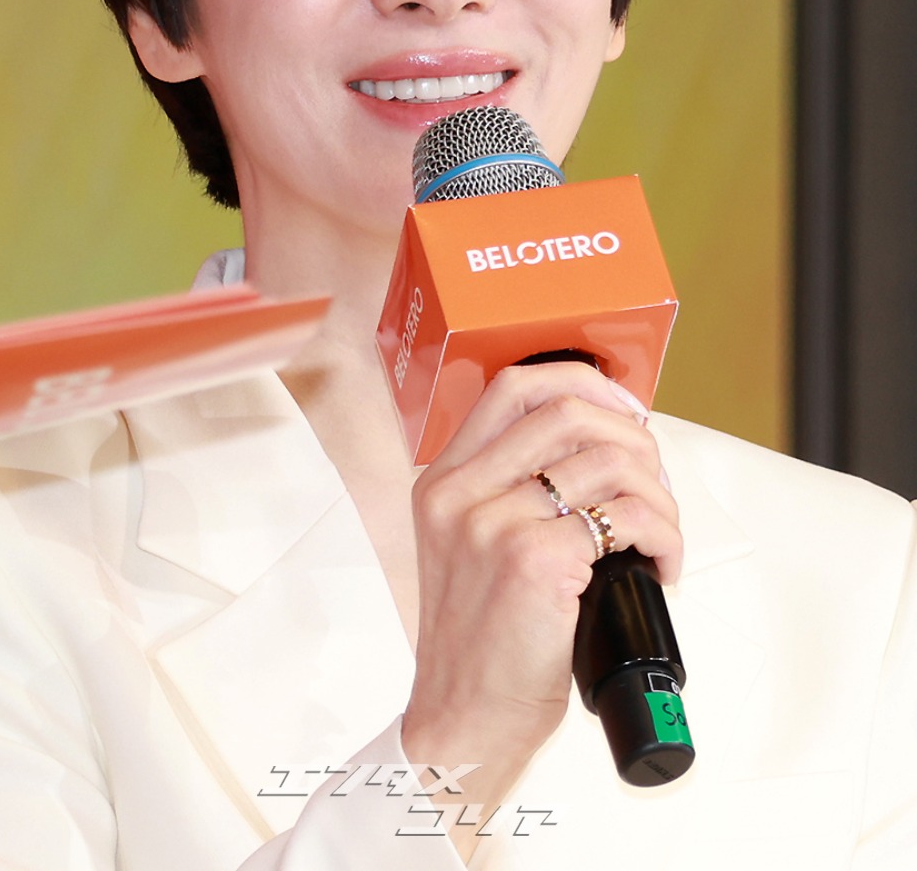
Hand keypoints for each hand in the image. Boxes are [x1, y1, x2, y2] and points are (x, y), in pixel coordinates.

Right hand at [401, 362, 679, 822]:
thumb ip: (509, 493)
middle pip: (568, 412)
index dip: (582, 382)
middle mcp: (460, 493)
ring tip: (661, 535)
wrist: (462, 726)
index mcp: (443, 482)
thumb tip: (601, 449)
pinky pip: (624, 519)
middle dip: (635, 439)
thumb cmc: (481, 645)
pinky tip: (660, 565)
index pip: (514, 387)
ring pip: (608, 462)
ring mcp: (492, 524)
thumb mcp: (469, 550)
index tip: (625, 409)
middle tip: (655, 483)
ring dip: (659, 496)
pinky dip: (663, 535)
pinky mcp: (532, 561)